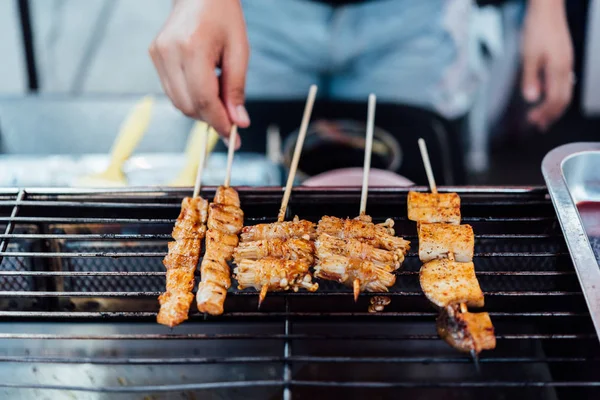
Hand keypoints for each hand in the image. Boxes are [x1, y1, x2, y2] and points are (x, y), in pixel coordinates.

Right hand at [149, 0, 249, 139]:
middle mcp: (170, 52)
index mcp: (193, 47)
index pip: (204, 99)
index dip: (219, 122)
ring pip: (178, 102)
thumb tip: (238, 122)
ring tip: (220, 96)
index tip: (234, 136)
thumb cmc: (223, 16)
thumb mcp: (239, 50)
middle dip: (211, 118)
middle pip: (188, 105)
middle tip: (231, 118)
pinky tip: (204, 86)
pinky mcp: (154, 56)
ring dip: (200, 110)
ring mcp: (158, 54)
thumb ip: (237, 89)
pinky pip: (172, 91)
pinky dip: (190, 98)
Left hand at [521, 0, 573, 130]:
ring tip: (541, 115)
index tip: (534, 121)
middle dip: (551, 114)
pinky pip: (562, 81)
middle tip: (539, 125)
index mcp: (559, 69)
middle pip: (563, 99)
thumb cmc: (537, 28)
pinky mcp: (563, 58)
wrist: (547, 8)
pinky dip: (554, 93)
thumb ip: (530, 78)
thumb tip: (531, 98)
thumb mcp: (528, 55)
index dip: (545, 113)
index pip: (555, 99)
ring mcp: (567, 62)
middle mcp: (566, 68)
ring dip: (552, 105)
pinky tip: (543, 94)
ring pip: (564, 91)